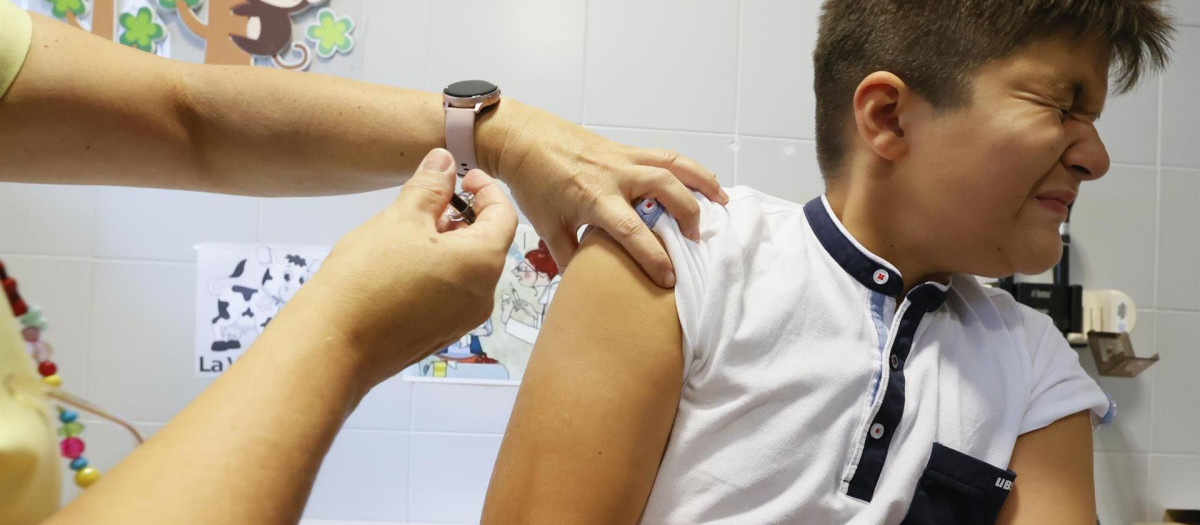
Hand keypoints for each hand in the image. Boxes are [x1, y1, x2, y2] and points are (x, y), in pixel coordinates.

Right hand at [283, 148, 516, 388]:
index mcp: (483, 263)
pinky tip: (402, 263)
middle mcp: (483, 296)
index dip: (488, 189)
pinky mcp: (439, 335)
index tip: (465, 176)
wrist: (333, 343)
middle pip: (487, 244)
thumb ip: (430, 186)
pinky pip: (450, 293)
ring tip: (409, 230)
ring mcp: (462, 320)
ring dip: (448, 243)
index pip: (505, 215)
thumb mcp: (401, 218)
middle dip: (464, 216)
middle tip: (431, 199)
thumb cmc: (368, 277)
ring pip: (467, 269)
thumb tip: (445, 162)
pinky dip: (438, 270)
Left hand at [480, 100, 727, 287]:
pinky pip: (663, 155)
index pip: (633, 231)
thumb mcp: (546, 225)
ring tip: (722, 200)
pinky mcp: (624, 147)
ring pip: (673, 164)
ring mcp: (622, 157)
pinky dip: (687, 167)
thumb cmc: (532, 181)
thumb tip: (584, 286)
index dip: (654, 257)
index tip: (670, 279)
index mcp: (594, 197)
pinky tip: (701, 180)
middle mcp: (615, 174)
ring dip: (701, 181)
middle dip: (688, 214)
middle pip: (665, 189)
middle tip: (696, 240)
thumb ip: (568, 256)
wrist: (521, 137)